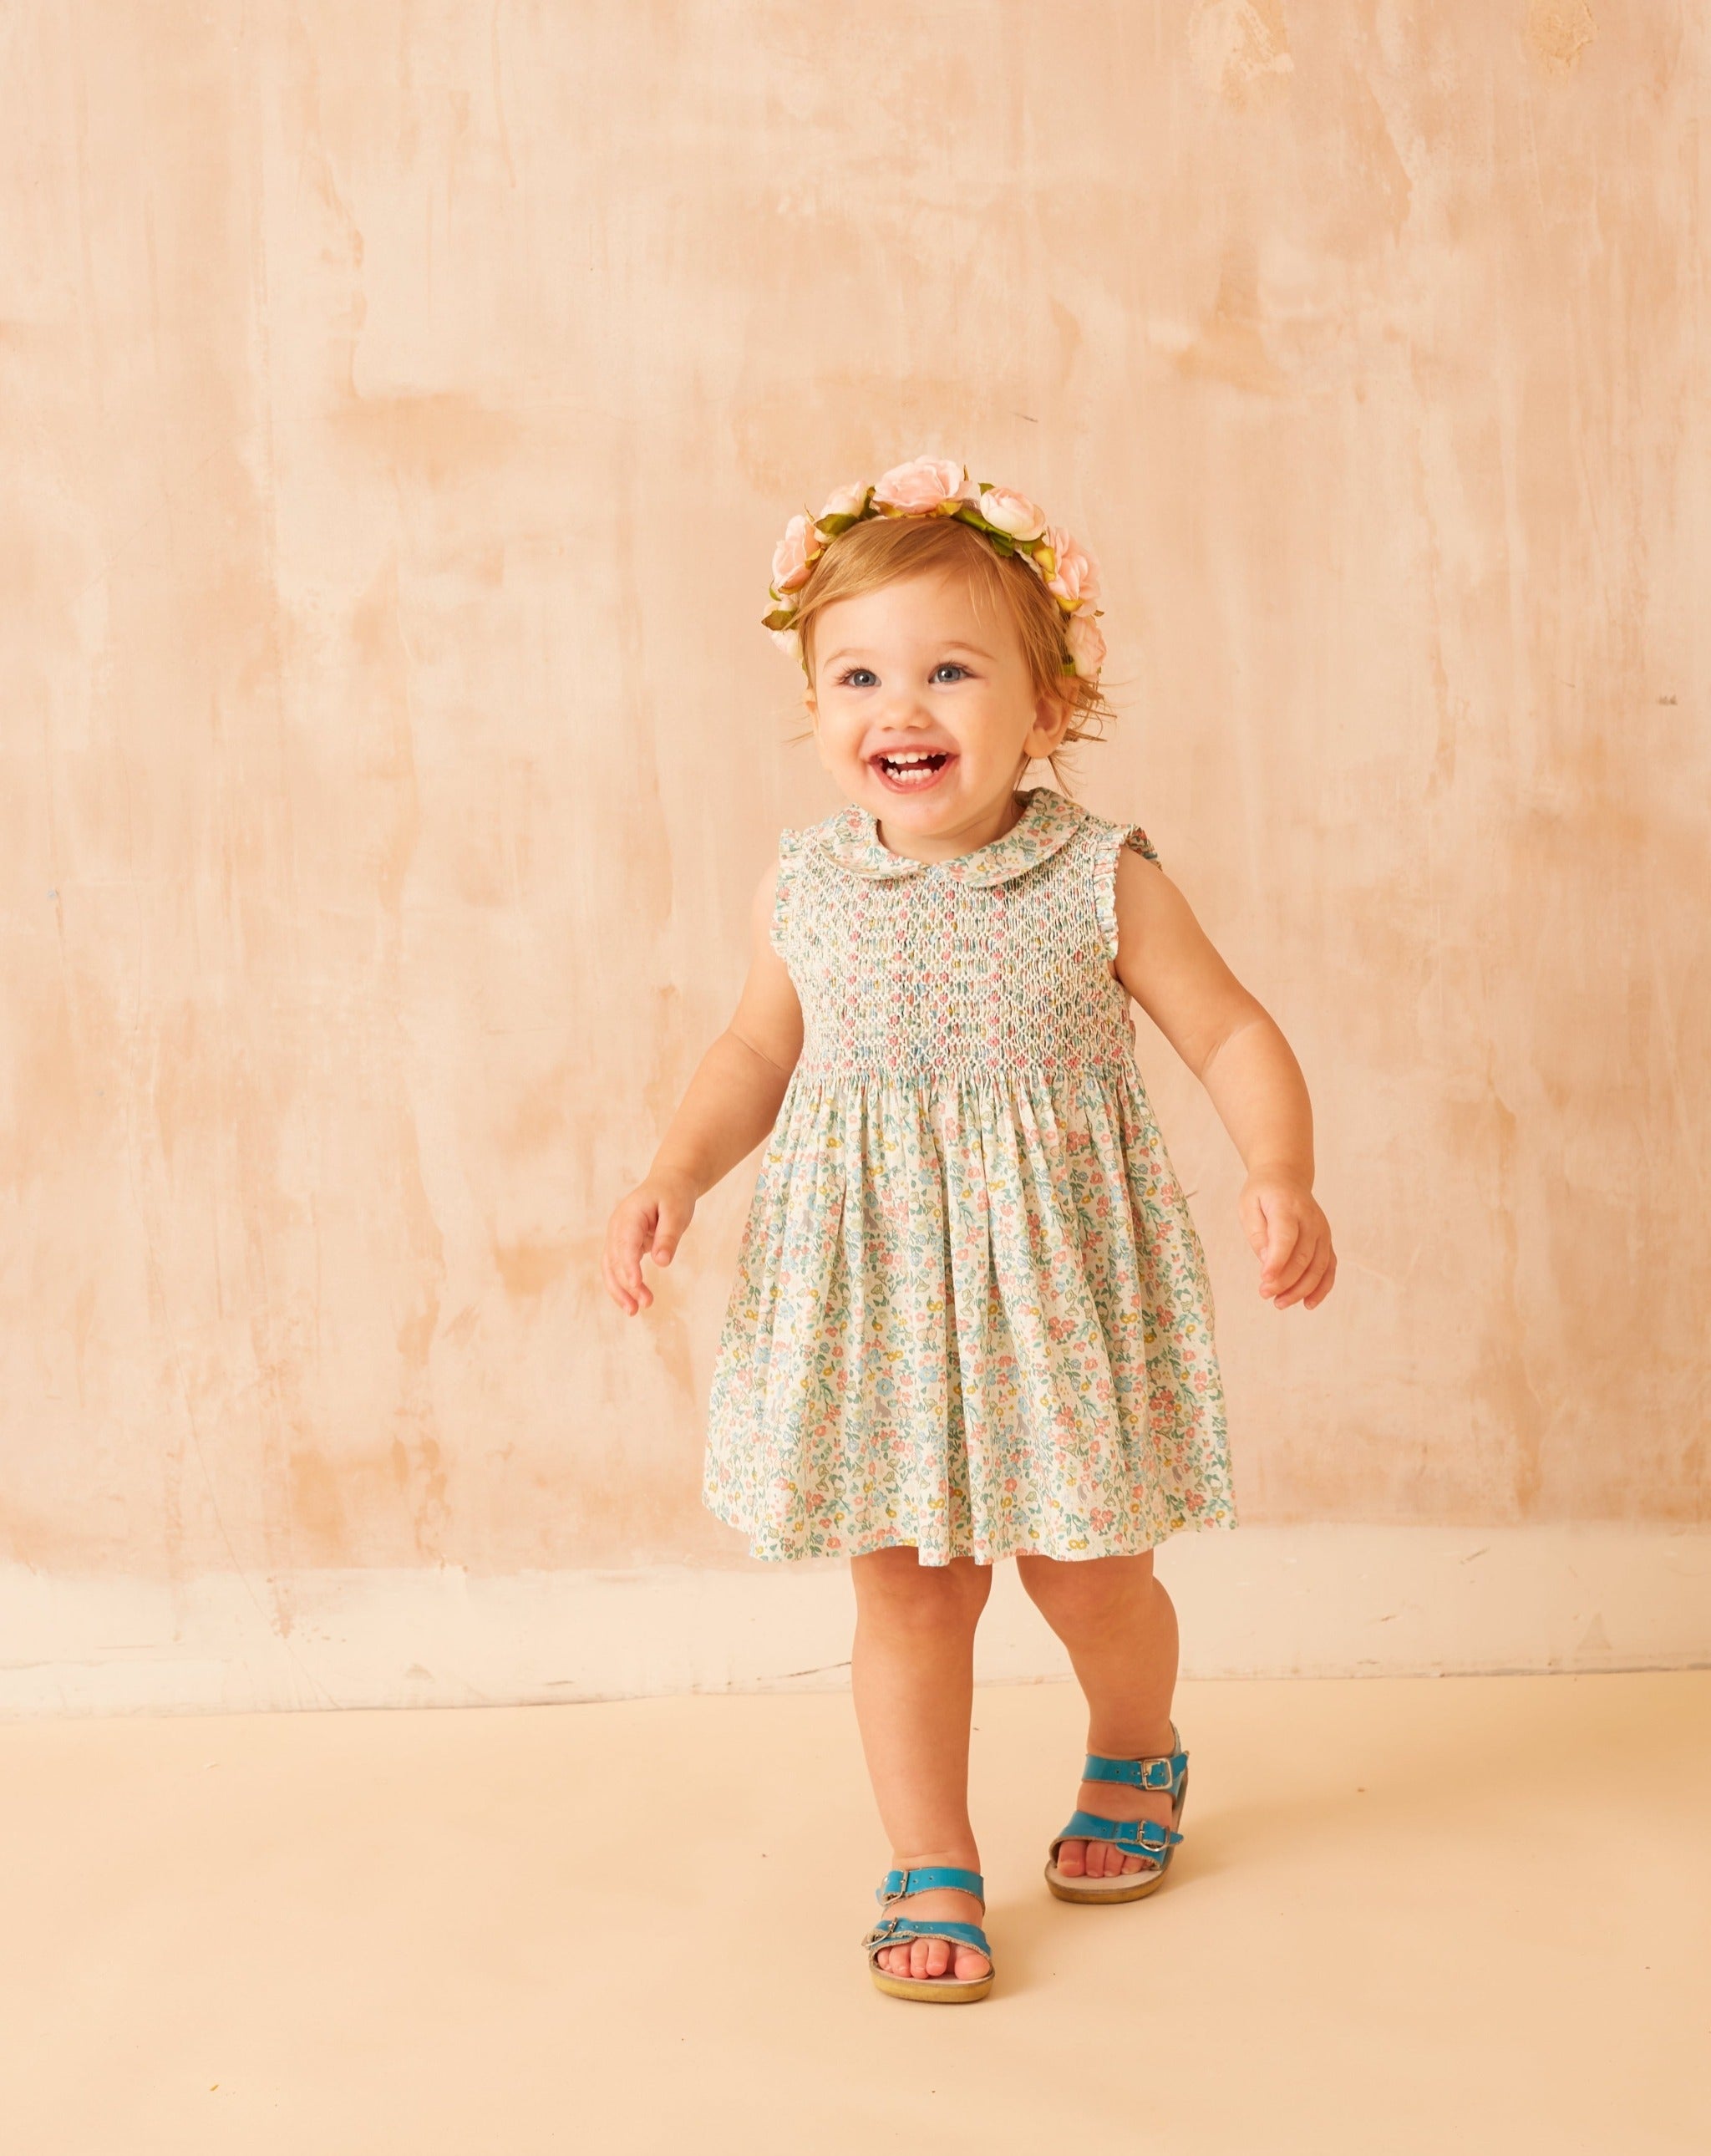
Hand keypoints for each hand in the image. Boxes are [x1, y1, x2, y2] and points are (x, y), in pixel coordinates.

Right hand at [602, 1171, 698, 1314]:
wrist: (668, 1182)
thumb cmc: (674, 1195)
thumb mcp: (677, 1211)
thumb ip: (669, 1236)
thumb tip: (661, 1262)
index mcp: (629, 1215)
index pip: (625, 1244)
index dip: (629, 1266)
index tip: (637, 1284)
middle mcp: (617, 1227)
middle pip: (613, 1260)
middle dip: (625, 1285)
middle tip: (643, 1305)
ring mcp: (617, 1236)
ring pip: (610, 1267)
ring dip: (620, 1290)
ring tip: (635, 1311)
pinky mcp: (623, 1244)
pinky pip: (617, 1267)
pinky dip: (623, 1284)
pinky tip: (634, 1300)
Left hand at [1238, 1176, 1335, 1309]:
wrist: (1287, 1177)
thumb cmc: (1263, 1193)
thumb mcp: (1248, 1205)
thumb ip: (1256, 1233)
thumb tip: (1266, 1261)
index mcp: (1287, 1206)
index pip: (1285, 1237)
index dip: (1277, 1261)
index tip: (1264, 1280)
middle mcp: (1311, 1220)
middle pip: (1303, 1257)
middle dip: (1284, 1281)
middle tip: (1264, 1294)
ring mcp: (1322, 1231)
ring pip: (1318, 1267)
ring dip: (1301, 1290)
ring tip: (1279, 1303)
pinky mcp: (1326, 1242)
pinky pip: (1329, 1268)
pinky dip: (1322, 1288)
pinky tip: (1308, 1303)